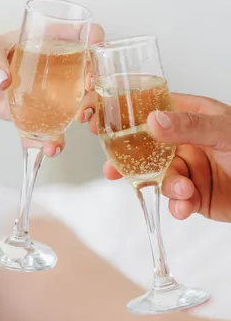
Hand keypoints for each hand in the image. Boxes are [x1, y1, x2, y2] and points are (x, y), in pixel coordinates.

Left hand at [0, 25, 103, 155]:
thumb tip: (4, 81)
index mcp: (46, 42)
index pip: (79, 35)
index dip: (94, 40)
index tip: (95, 51)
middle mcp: (54, 67)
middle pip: (86, 75)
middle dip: (94, 91)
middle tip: (85, 104)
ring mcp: (47, 93)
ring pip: (75, 105)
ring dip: (81, 117)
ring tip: (76, 123)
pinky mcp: (35, 113)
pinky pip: (48, 128)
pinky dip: (51, 141)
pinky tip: (49, 149)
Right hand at [79, 91, 230, 221]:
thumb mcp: (223, 130)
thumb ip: (189, 125)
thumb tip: (152, 120)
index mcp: (188, 116)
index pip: (150, 111)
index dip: (124, 119)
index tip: (102, 126)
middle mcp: (184, 142)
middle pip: (146, 150)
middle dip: (129, 162)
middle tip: (112, 171)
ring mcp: (188, 168)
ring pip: (160, 177)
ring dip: (166, 187)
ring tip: (182, 192)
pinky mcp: (194, 195)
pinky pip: (176, 200)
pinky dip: (178, 206)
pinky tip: (185, 208)